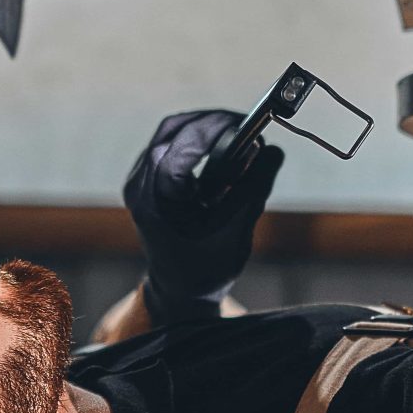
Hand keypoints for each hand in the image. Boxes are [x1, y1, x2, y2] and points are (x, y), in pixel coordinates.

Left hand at [123, 108, 283, 322]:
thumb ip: (254, 186)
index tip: (249, 123)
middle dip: (212, 122)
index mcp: (156, 199)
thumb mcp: (237, 228)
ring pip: (170, 133)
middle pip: (173, 129)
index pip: (182, 143)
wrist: (179, 290)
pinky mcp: (147, 180)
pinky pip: (169, 145)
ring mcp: (139, 181)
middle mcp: (140, 185)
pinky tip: (221, 152)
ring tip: (239, 138)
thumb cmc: (207, 268)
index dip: (217, 126)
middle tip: (249, 127)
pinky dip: (196, 141)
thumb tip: (273, 150)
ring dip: (204, 129)